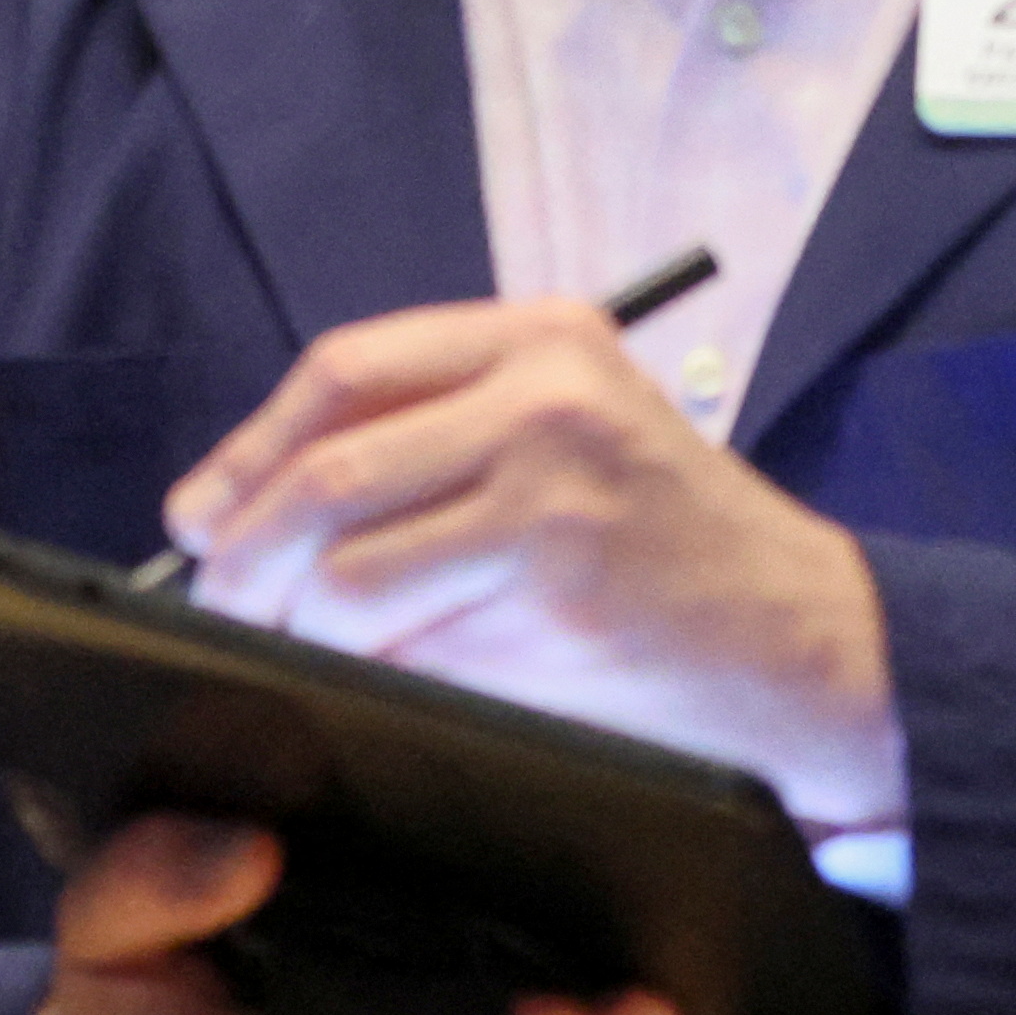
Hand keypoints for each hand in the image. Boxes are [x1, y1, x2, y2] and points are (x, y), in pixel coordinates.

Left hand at [165, 295, 898, 826]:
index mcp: (543, 337)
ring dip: (297, 626)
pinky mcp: (555, 587)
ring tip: (301, 648)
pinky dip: (367, 668)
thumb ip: (435, 443)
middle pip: (325, 470)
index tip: (201, 513)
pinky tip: (384, 677)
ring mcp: (552, 488)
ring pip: (346, 566)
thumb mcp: (573, 440)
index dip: (250, 449)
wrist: (814, 646)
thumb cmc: (673, 553)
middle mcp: (546, 394)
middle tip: (222, 604)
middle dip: (245, 555)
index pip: (344, 371)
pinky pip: (402, 637)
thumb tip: (238, 512)